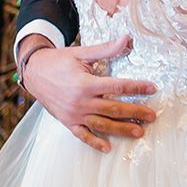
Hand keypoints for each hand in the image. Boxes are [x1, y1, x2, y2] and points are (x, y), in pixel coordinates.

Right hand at [19, 35, 157, 152]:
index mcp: (85, 83)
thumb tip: (126, 39)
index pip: (117, 87)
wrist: (34, 72)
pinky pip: (83, 135)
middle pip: (114, 109)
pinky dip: (95, 142)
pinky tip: (107, 147)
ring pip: (102, 125)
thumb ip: (106, 49)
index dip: (137, 87)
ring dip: (122, 129)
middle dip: (135, 112)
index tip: (152, 88)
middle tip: (152, 116)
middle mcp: (81, 101)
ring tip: (139, 131)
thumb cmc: (59, 61)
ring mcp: (74, 114)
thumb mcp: (82, 53)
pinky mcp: (68, 122)